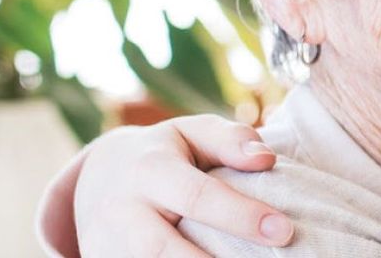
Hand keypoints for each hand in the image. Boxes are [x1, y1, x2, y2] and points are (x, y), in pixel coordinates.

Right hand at [73, 114, 293, 256]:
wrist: (96, 177)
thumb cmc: (165, 154)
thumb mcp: (192, 133)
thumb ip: (229, 140)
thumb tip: (266, 160)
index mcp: (149, 169)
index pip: (197, 195)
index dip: (240, 215)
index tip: (284, 231)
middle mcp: (122, 210)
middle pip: (162, 248)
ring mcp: (105, 243)